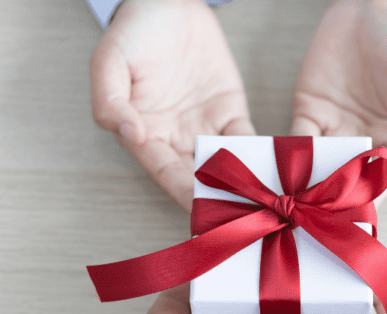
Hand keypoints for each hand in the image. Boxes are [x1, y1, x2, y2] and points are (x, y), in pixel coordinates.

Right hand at [91, 0, 254, 210]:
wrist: (168, 1)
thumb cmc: (133, 30)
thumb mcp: (109, 60)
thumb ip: (110, 100)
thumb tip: (131, 133)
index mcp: (144, 134)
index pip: (166, 171)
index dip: (184, 191)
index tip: (202, 210)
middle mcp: (175, 139)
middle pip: (198, 178)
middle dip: (219, 200)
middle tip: (242, 219)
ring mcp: (204, 128)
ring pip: (225, 166)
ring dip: (243, 186)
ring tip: (264, 205)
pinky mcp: (230, 114)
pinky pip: (246, 141)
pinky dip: (260, 158)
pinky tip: (277, 175)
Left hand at [291, 0, 386, 203]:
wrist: (378, 4)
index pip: (382, 183)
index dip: (368, 200)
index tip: (353, 215)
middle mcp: (366, 144)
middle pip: (345, 184)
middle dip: (329, 203)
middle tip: (312, 221)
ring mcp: (336, 130)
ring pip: (316, 169)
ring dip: (303, 187)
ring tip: (290, 206)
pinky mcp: (309, 112)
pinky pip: (294, 142)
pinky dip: (285, 159)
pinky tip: (276, 173)